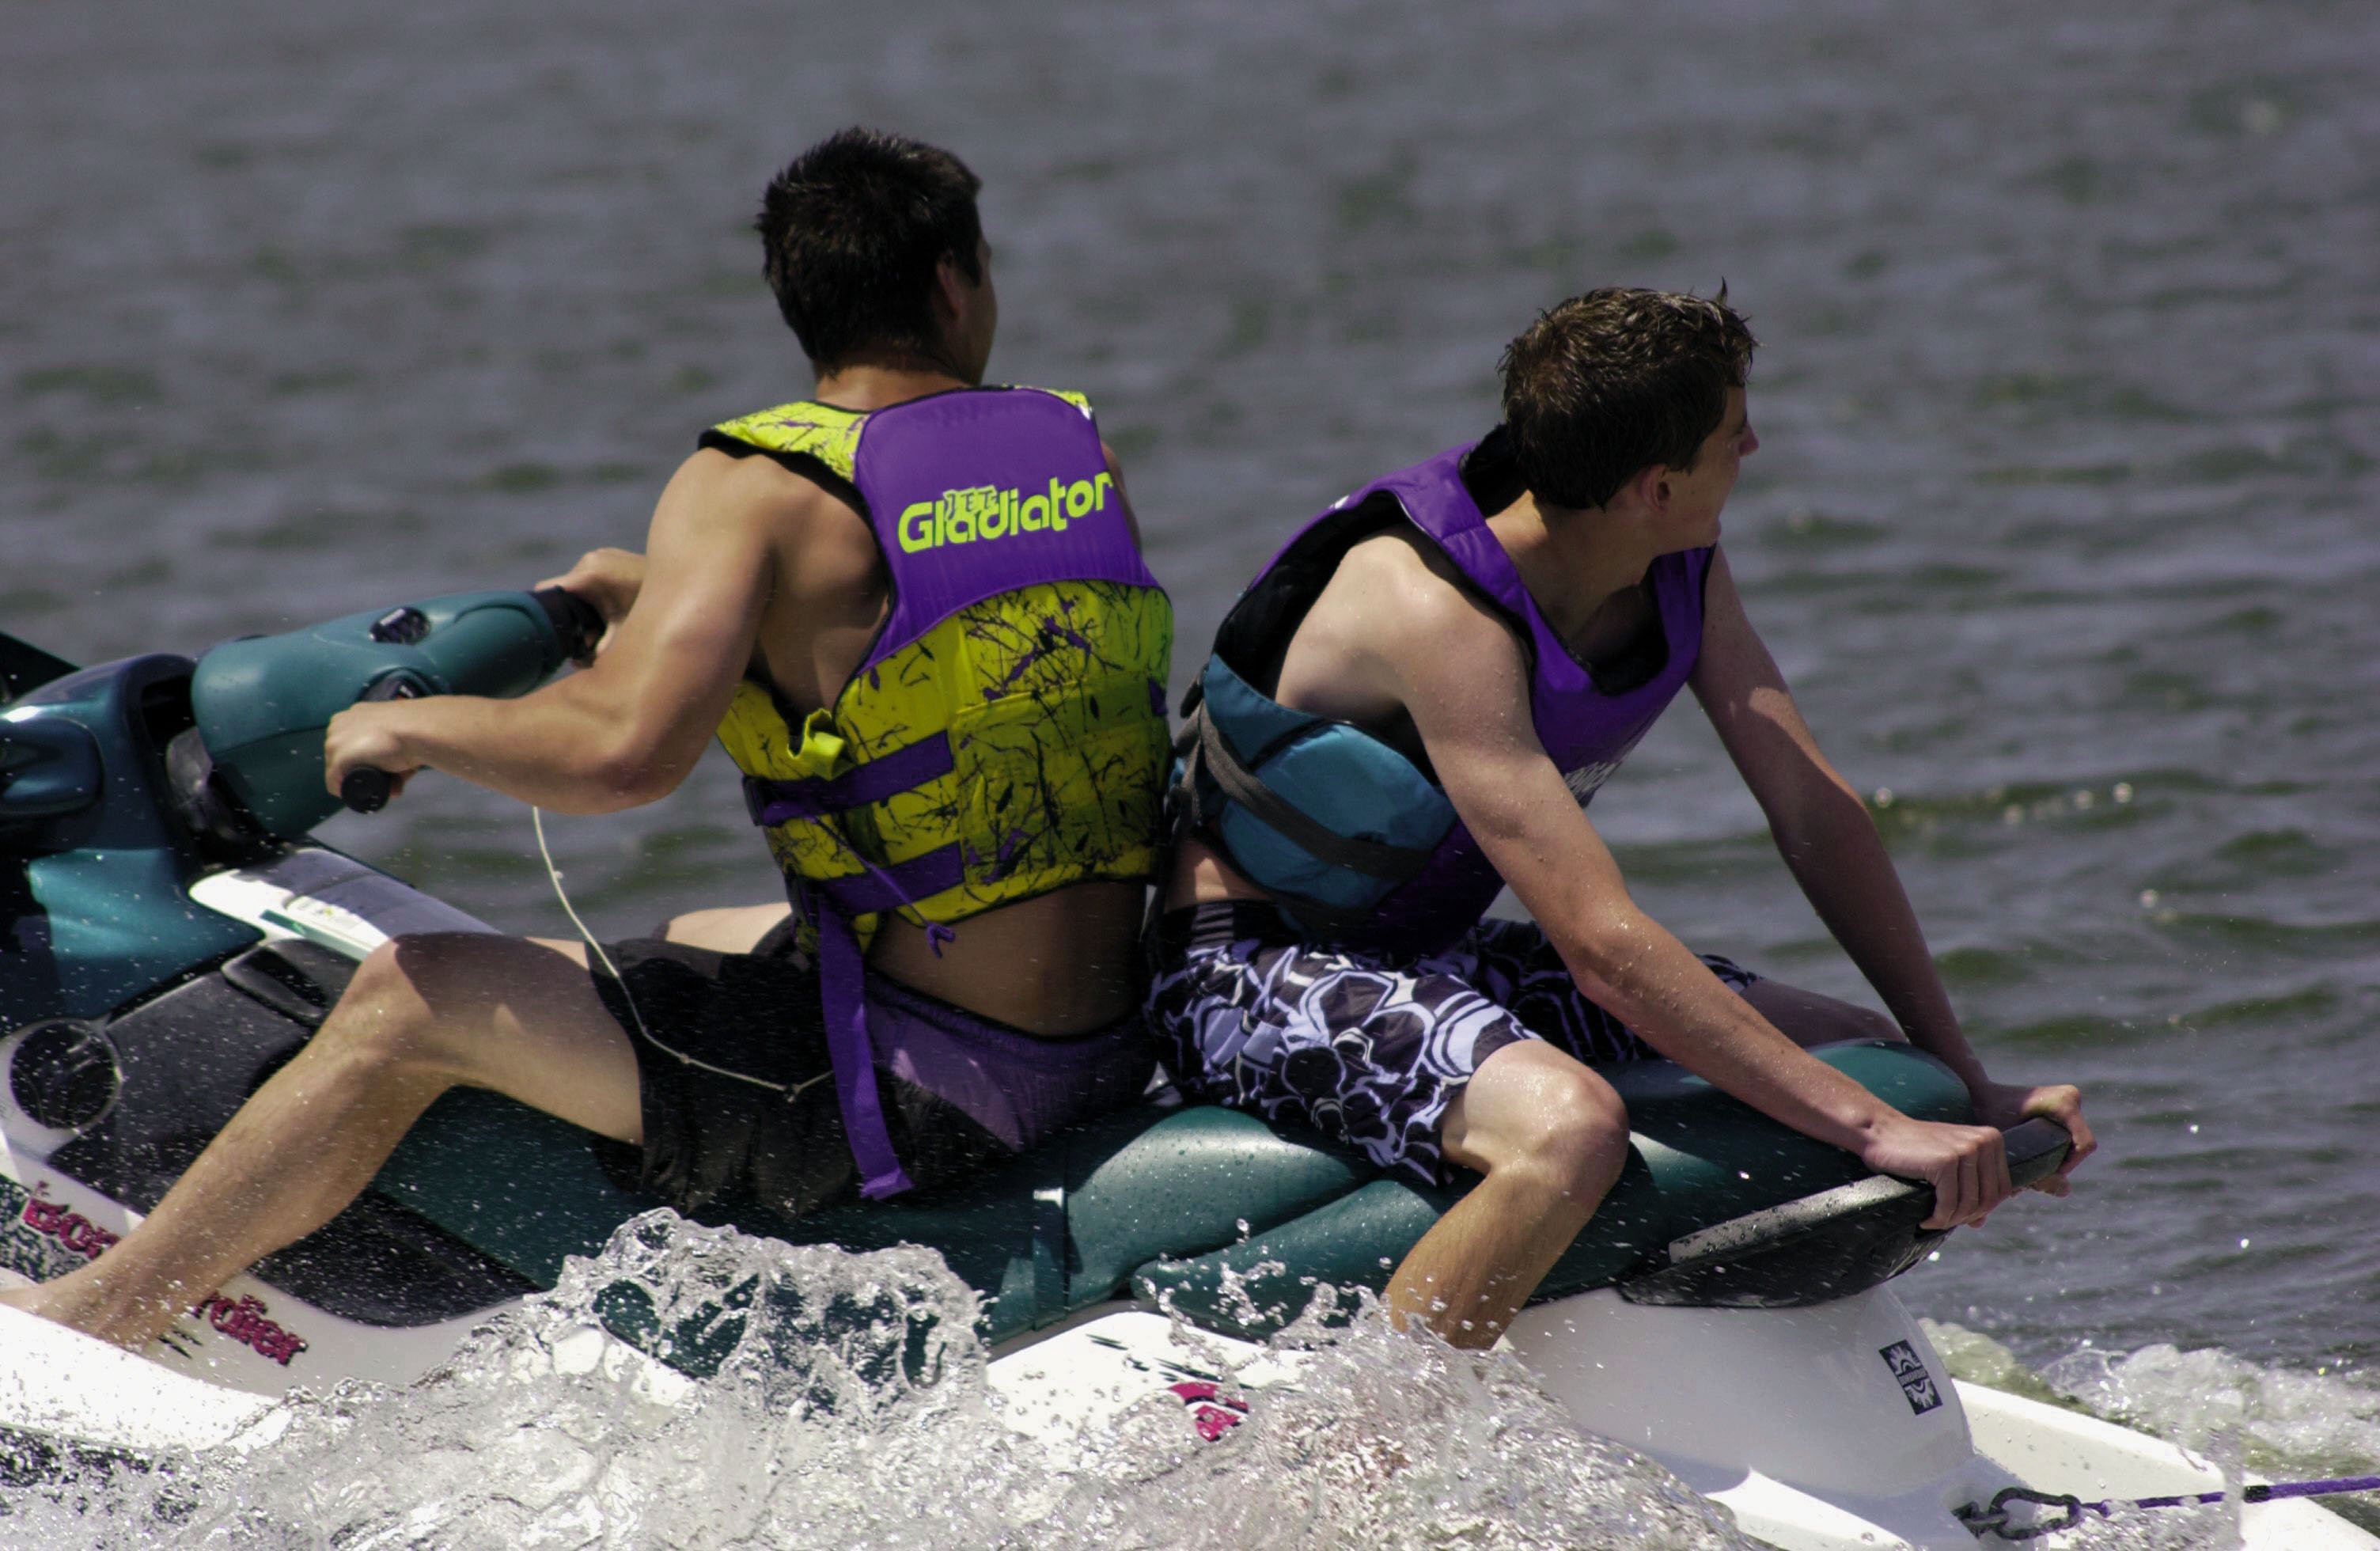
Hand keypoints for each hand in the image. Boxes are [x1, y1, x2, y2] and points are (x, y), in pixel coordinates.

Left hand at [323, 702, 420, 801]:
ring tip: (368, 785)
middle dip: (351, 767)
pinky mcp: (339, 757)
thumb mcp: (400, 740)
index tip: (369, 766)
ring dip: (348, 777)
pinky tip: (349, 793)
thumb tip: (395, 787)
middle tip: (372, 777)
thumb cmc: (413, 729)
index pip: (345, 738)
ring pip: (334, 766)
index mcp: (353, 713)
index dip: (355, 755)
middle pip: (337, 752)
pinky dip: (340, 789)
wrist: (416, 730)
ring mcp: (336, 741)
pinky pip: (333, 780)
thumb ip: (394, 759)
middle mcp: (339, 724)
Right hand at [538, 547, 645, 658]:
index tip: (545, 628)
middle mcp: (589, 560)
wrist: (680, 580)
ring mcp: (598, 554)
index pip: (547, 588)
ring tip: (596, 621)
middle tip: (578, 633)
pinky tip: (606, 605)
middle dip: (566, 612)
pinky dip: (590, 590)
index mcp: (589, 575)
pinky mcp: (606, 554)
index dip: (543, 610)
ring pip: (574, 582)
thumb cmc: (648, 608)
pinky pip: (587, 574)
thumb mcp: (622, 631)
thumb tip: (575, 666)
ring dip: (580, 602)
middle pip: (561, 589)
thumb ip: (599, 649)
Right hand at [1860, 1114, 2011, 1229]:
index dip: (1983, 1209)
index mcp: (1991, 1139)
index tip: (1959, 1214)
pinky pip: (1949, 1204)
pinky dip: (1938, 1219)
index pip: (2002, 1190)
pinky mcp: (1945, 1161)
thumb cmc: (1913, 1149)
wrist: (1880, 1131)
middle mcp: (1984, 1142)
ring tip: (1933, 1220)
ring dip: (1950, 1220)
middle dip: (1966, 1217)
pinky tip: (1926, 1219)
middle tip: (1943, 1220)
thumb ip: (1970, 1189)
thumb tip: (1980, 1222)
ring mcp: (1966, 1150)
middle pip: (1989, 1199)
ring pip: (1970, 1205)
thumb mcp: (1950, 1164)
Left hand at [1967, 1080, 2094, 1196]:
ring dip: (2052, 1160)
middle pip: (2077, 1147)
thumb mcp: (2011, 1145)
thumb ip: (2037, 1169)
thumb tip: (2065, 1192)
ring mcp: (2068, 1101)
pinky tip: (2027, 1160)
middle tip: (2030, 1175)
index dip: (2069, 1166)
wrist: (1980, 1095)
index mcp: (2064, 1104)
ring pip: (2071, 1144)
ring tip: (2025, 1168)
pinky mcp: (2062, 1107)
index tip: (2043, 1175)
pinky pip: (2065, 1136)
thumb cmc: (1989, 1116)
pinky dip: (2049, 1150)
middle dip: (2057, 1166)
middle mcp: (2071, 1099)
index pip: (2084, 1146)